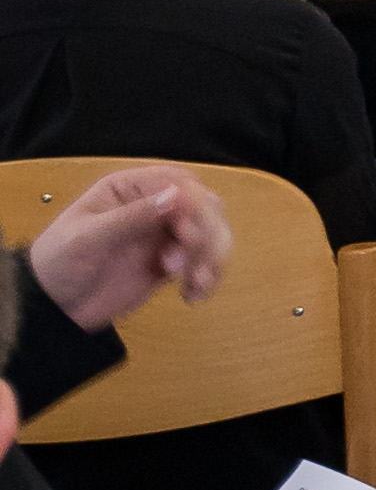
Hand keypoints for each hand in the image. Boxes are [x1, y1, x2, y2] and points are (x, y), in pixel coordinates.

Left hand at [23, 165, 228, 330]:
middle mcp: (153, 207)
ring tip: (194, 282)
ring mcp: (163, 236)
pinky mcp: (170, 263)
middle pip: (204, 206)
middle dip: (205, 233)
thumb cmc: (57, 263)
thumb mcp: (87, 237)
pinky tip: (194, 294)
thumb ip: (130, 217)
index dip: (193, 202)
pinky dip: (207, 277)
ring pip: (211, 234)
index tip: (188, 231)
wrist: (50, 308)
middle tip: (184, 263)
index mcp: (130, 190)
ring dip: (211, 257)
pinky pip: (203, 262)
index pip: (177, 182)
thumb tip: (175, 196)